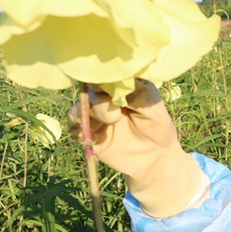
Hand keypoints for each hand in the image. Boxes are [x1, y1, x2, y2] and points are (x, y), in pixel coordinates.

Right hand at [68, 79, 200, 218]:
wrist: (156, 157)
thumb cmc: (158, 127)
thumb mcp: (152, 107)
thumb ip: (135, 94)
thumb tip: (115, 83)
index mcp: (121, 85)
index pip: (104, 74)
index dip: (104, 79)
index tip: (112, 91)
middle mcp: (104, 97)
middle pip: (88, 90)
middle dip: (99, 101)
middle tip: (116, 115)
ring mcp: (95, 114)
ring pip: (78, 107)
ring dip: (90, 114)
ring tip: (111, 122)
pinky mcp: (88, 133)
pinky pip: (72, 126)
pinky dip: (80, 129)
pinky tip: (99, 136)